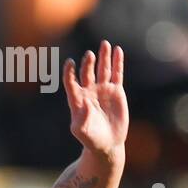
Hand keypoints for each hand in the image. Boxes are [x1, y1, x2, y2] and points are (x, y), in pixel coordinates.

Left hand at [64, 41, 127, 156]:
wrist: (107, 143)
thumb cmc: (91, 139)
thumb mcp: (83, 132)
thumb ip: (82, 119)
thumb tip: (86, 103)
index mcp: (78, 100)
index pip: (71, 82)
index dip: (69, 72)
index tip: (69, 62)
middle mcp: (89, 91)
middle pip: (87, 72)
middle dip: (88, 63)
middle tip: (90, 55)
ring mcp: (103, 90)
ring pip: (102, 69)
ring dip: (103, 57)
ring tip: (104, 44)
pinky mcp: (116, 91)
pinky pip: (117, 74)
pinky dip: (117, 63)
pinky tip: (117, 51)